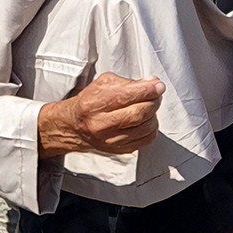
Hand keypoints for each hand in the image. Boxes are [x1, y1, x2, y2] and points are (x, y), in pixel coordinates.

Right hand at [38, 73, 165, 158]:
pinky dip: (151, 128)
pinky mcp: (120, 150)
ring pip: (145, 127)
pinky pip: (146, 139)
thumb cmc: (89, 103)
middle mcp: (101, 124)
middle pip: (138, 113)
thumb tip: (152, 84)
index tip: (158, 85)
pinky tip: (146, 120)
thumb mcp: (103, 84)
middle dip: (153, 101)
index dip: (148, 90)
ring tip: (149, 106)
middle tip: (155, 94)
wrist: (75, 127)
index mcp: (94, 104)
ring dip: (153, 114)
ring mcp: (111, 140)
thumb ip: (127, 82)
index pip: (127, 95)